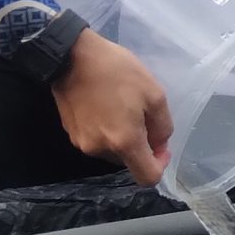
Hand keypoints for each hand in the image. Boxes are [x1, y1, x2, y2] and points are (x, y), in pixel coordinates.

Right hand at [50, 28, 173, 184]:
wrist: (72, 57)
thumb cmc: (117, 72)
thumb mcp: (154, 94)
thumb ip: (162, 126)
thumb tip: (159, 144)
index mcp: (124, 142)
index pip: (147, 178)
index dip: (159, 165)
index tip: (161, 146)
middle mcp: (101, 150)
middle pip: (128, 162)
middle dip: (140, 145)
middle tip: (142, 114)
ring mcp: (82, 143)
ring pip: (112, 151)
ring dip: (122, 137)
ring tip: (122, 106)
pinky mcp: (71, 133)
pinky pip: (96, 140)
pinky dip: (106, 130)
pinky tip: (105, 105)